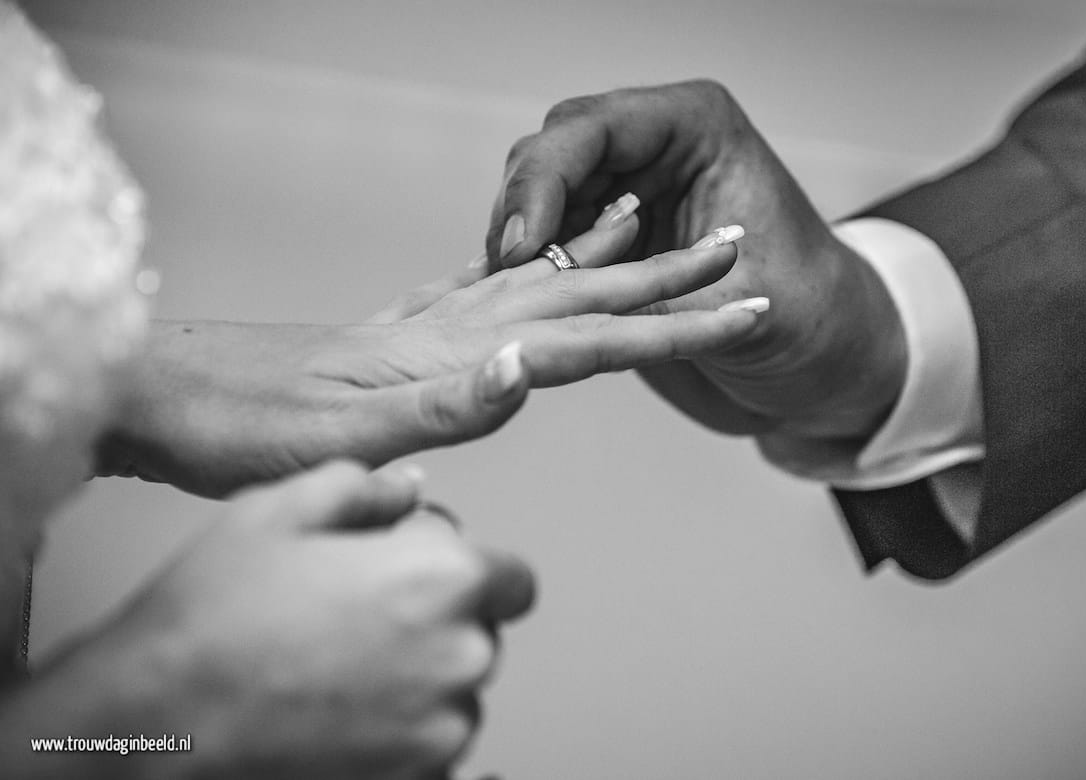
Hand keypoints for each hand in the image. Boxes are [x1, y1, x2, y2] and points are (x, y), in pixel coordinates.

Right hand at [4, 461, 532, 778]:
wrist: (152, 725)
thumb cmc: (209, 619)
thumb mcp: (277, 511)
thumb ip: (362, 487)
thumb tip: (407, 488)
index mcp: (444, 578)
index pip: (510, 578)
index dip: (463, 571)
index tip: (420, 577)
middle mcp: (461, 656)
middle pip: (480, 634)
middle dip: (437, 621)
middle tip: (360, 618)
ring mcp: (442, 732)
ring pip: (455, 696)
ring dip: (419, 681)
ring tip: (335, 669)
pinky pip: (439, 756)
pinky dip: (407, 740)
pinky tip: (355, 721)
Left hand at [97, 205, 764, 496]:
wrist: (166, 396)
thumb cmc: (245, 429)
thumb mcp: (344, 437)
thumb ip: (444, 402)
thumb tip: (529, 364)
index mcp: (456, 352)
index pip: (590, 336)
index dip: (673, 327)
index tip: (745, 309)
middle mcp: (451, 327)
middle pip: (583, 295)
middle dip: (667, 280)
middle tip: (735, 250)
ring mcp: (425, 325)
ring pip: (540, 283)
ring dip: (607, 264)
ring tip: (655, 229)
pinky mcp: (399, 335)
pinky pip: (485, 294)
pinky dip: (528, 276)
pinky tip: (534, 267)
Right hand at [487, 80, 907, 443]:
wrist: (826, 358)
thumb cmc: (815, 316)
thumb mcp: (738, 306)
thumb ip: (654, 299)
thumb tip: (568, 304)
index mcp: (695, 128)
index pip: (593, 129)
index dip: (544, 180)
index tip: (523, 242)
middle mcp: (655, 147)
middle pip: (551, 155)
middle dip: (520, 211)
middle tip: (504, 273)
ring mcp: (629, 189)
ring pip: (538, 197)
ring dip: (517, 243)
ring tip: (505, 294)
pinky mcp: (612, 237)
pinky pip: (550, 240)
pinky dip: (529, 269)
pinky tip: (517, 301)